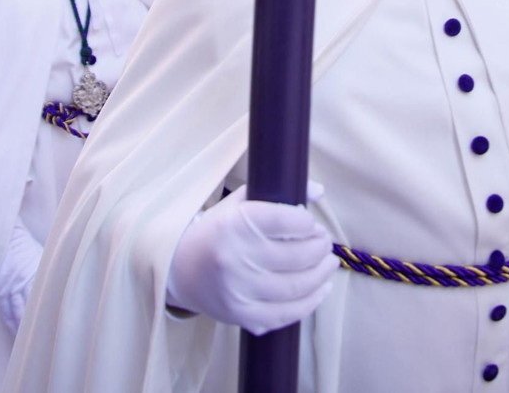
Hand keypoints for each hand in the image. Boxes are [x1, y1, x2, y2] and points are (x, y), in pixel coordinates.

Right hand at [165, 184, 334, 334]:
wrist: (179, 271)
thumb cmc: (215, 232)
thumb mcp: (239, 204)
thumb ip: (277, 194)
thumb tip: (319, 191)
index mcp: (236, 224)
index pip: (289, 220)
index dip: (308, 222)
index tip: (310, 223)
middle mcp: (237, 258)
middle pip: (298, 255)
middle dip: (320, 247)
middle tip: (324, 242)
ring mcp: (240, 291)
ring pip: (298, 286)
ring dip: (322, 273)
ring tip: (329, 262)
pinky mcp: (243, 316)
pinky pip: (288, 313)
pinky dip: (311, 302)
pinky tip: (321, 288)